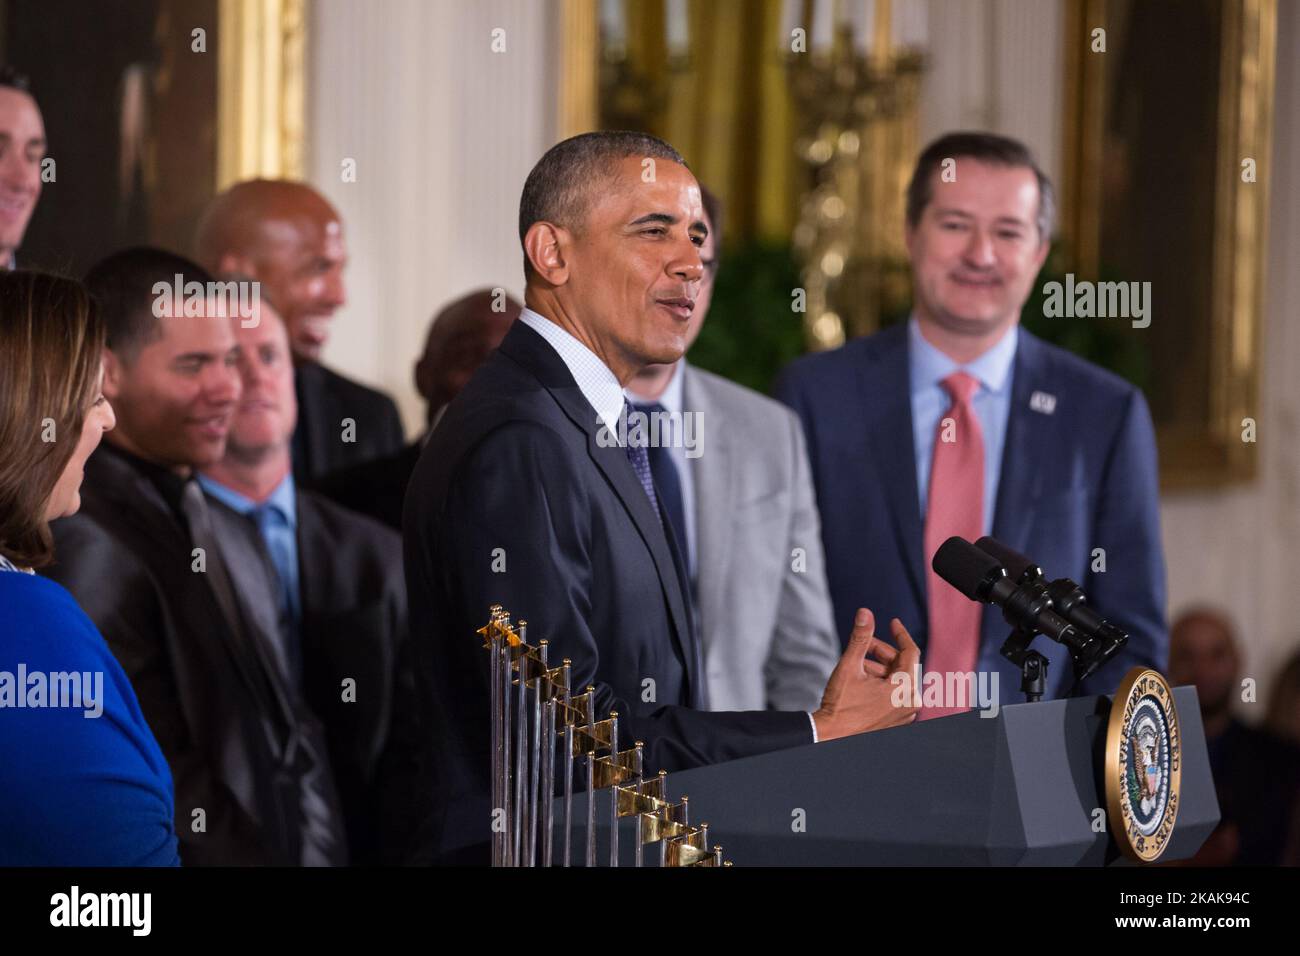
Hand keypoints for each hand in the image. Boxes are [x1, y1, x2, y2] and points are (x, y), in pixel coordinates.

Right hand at [812, 607, 918, 741]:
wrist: (833, 736)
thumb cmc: (841, 704)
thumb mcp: (850, 666)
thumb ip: (860, 637)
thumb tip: (865, 613)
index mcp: (905, 688)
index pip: (910, 651)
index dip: (900, 633)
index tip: (892, 622)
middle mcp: (911, 702)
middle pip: (902, 666)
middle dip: (881, 653)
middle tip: (862, 646)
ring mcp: (906, 714)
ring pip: (898, 680)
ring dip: (880, 669)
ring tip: (857, 667)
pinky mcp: (898, 721)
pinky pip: (896, 694)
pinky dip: (882, 684)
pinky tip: (862, 683)